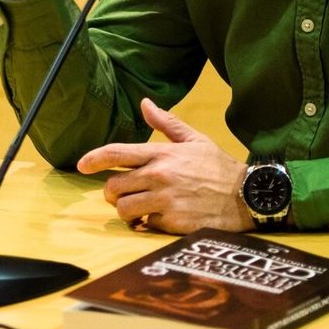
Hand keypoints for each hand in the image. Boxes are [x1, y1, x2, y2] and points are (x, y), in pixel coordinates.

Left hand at [76, 98, 252, 234]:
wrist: (246, 196)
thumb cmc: (218, 167)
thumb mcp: (195, 139)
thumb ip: (166, 123)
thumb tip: (145, 104)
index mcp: (162, 153)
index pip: (117, 153)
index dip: (94, 159)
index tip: (81, 165)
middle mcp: (159, 175)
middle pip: (113, 186)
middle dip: (113, 192)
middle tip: (125, 194)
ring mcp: (164, 200)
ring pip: (123, 209)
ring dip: (127, 211)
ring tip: (140, 209)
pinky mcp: (172, 222)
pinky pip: (144, 225)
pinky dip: (148, 224)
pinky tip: (161, 218)